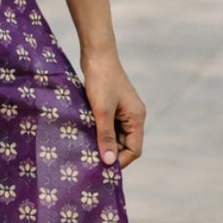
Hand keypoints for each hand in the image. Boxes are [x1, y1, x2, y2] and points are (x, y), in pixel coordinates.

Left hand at [80, 52, 145, 167]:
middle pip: (125, 145)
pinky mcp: (113, 106)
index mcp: (137, 118)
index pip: (134, 150)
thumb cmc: (101, 80)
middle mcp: (134, 116)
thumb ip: (105, 136)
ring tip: (86, 150)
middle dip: (109, 153)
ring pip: (115, 136)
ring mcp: (124, 111)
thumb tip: (108, 162)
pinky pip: (109, 126)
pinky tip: (86, 135)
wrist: (97, 54)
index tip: (101, 168)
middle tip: (90, 161)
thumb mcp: (101, 111)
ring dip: (103, 142)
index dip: (119, 161)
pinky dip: (99, 132)